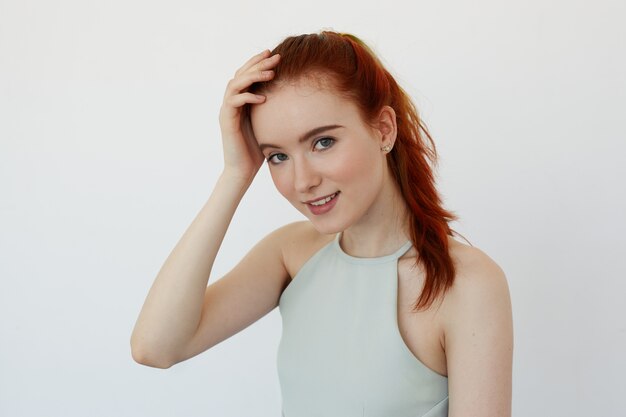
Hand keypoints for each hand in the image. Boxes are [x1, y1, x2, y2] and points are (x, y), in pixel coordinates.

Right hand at [218, 50, 279, 183]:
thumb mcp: (268, 123)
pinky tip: (263, 97)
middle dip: (258, 63)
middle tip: (275, 56)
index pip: (246, 74)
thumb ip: (273, 109)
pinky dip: (248, 97)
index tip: (274, 54)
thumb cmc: (257, 149)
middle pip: (240, 74)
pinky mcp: (226, 121)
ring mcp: (227, 110)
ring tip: (270, 73)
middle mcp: (231, 102)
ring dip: (253, 76)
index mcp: (240, 101)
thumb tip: (294, 98)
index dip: (258, 62)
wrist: (242, 170)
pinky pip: (234, 102)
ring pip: (235, 84)